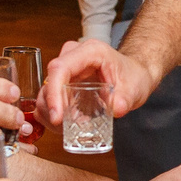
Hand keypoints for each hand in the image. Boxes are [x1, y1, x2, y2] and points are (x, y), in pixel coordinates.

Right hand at [41, 37, 157, 126]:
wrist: (134, 74)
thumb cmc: (132, 75)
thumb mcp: (135, 88)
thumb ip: (126, 99)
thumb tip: (117, 109)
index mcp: (90, 52)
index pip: (61, 69)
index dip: (54, 93)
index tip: (57, 117)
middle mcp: (73, 56)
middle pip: (49, 81)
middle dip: (51, 108)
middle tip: (62, 128)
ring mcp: (66, 67)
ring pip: (45, 90)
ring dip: (49, 112)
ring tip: (65, 128)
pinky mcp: (63, 80)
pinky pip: (49, 96)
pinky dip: (51, 112)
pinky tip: (63, 125)